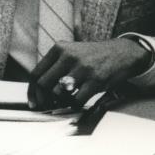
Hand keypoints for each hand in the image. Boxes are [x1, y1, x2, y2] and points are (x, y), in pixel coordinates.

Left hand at [27, 38, 149, 108]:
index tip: (34, 103)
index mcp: (59, 48)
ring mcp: (83, 68)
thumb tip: (37, 89)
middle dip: (44, 99)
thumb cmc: (92, 56)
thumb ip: (54, 65)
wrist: (122, 53)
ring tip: (65, 101)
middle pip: (43, 84)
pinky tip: (77, 101)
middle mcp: (68, 56)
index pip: (36, 73)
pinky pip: (76, 100)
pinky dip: (74, 105)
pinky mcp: (96, 80)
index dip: (32, 91)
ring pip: (58, 93)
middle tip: (48, 105)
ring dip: (59, 102)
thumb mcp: (71, 51)